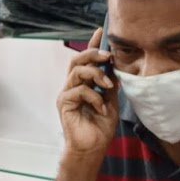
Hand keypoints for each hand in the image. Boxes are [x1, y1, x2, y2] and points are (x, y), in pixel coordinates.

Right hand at [57, 28, 118, 158]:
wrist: (92, 149)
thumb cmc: (100, 128)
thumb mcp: (111, 102)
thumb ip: (110, 86)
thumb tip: (115, 69)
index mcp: (83, 84)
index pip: (86, 60)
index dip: (92, 44)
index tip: (101, 31)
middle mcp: (72, 86)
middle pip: (77, 60)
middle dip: (93, 53)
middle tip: (108, 56)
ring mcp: (67, 94)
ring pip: (77, 71)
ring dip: (96, 74)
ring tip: (109, 85)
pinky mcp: (64, 103)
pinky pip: (79, 90)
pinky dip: (94, 97)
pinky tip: (101, 108)